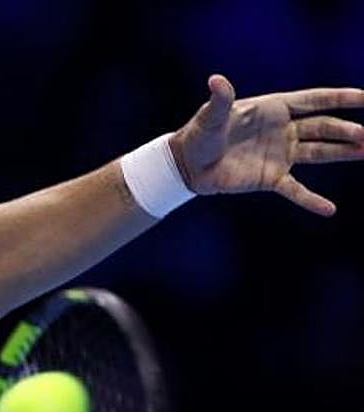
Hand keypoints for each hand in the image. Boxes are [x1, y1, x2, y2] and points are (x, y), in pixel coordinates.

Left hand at [169, 74, 363, 215]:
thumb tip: (216, 80)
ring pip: (319, 153)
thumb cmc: (200, 133)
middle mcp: (284, 130)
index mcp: (274, 108)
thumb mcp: (211, 116)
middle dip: (346, 131)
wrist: (187, 164)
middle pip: (323, 127)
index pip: (315, 100)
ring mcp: (280, 154)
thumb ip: (220, 99)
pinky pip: (295, 190)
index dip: (342, 98)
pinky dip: (311, 200)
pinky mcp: (271, 178)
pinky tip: (329, 209)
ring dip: (343, 153)